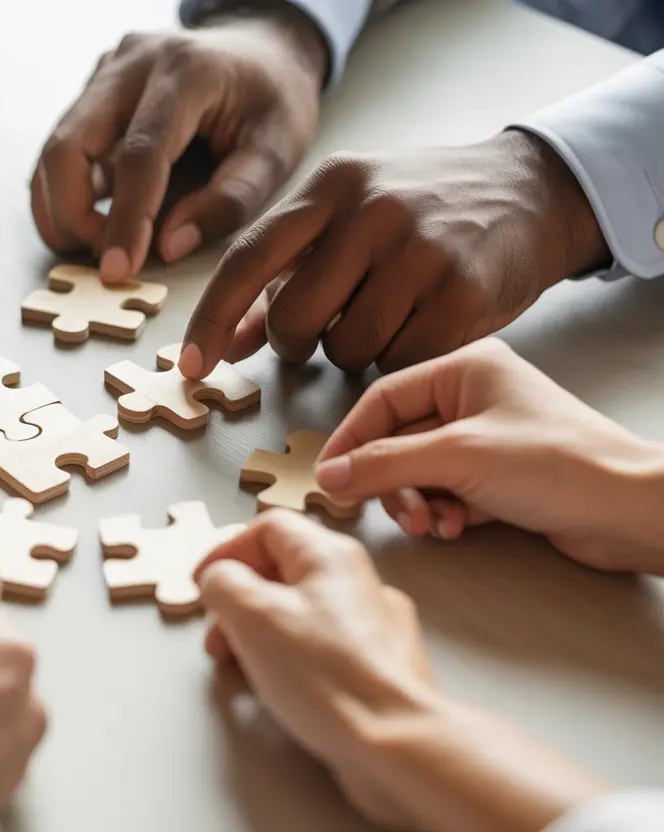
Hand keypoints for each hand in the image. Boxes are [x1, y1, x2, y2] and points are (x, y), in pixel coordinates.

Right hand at [32, 3, 326, 281]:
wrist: (262, 48)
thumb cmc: (273, 100)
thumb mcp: (277, 151)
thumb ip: (230, 201)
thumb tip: (168, 248)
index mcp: (187, 72)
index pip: (140, 153)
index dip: (126, 218)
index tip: (119, 269)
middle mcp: (133, 64)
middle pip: (69, 145)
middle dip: (72, 215)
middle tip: (105, 259)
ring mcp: (105, 74)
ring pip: (54, 149)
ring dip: (62, 208)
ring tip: (100, 243)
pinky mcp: (92, 91)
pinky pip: (62, 149)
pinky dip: (66, 193)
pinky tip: (94, 219)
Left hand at [179, 130, 610, 377]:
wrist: (528, 190)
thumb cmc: (417, 212)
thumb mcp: (344, 219)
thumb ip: (282, 276)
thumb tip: (225, 342)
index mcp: (329, 186)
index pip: (247, 259)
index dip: (211, 318)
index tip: (192, 364)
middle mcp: (370, 211)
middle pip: (292, 317)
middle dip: (296, 341)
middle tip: (323, 330)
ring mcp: (419, 250)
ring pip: (345, 348)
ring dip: (352, 352)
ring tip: (384, 315)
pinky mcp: (462, 291)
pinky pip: (399, 360)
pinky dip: (398, 358)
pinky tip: (420, 325)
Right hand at [197, 510, 602, 831]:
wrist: (396, 743)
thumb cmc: (327, 676)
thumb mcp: (251, 615)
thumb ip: (223, 583)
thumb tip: (220, 580)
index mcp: (329, 555)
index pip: (267, 527)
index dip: (226, 552)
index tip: (203, 584)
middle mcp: (357, 581)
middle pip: (283, 571)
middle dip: (240, 601)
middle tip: (218, 637)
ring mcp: (374, 625)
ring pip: (302, 613)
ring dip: (261, 633)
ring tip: (242, 669)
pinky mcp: (381, 666)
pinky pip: (324, 648)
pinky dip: (292, 660)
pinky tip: (282, 689)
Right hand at [313, 338, 663, 571]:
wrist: (631, 511)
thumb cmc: (561, 465)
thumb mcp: (458, 457)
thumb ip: (385, 464)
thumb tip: (330, 474)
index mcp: (466, 370)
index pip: (383, 399)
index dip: (351, 439)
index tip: (329, 476)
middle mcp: (475, 398)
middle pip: (399, 440)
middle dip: (393, 482)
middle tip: (395, 512)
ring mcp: (488, 438)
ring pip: (421, 471)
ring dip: (418, 501)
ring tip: (432, 524)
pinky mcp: (501, 476)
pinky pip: (447, 491)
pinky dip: (443, 512)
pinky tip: (455, 527)